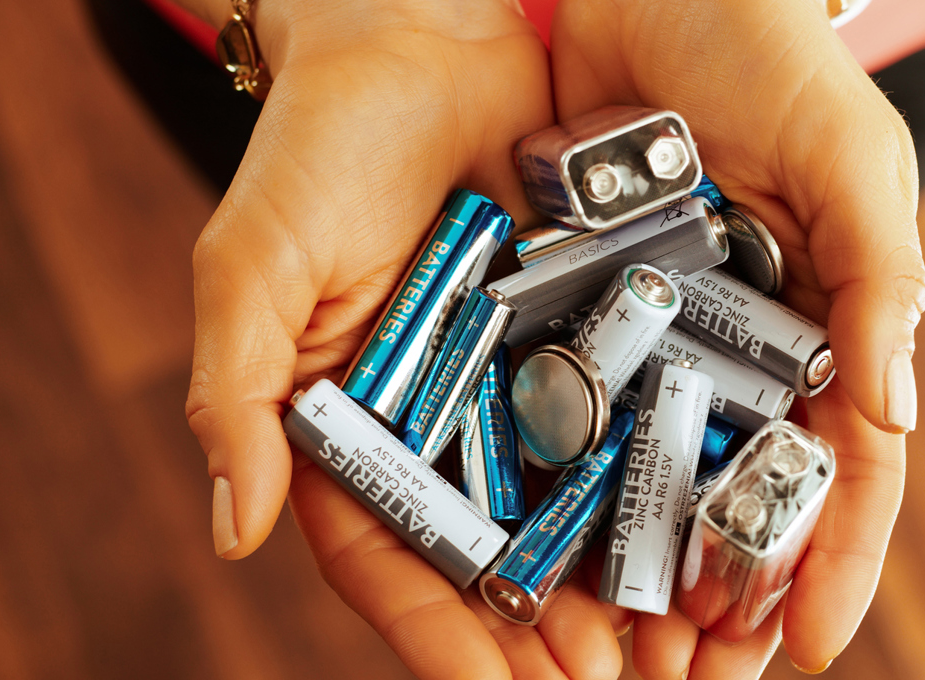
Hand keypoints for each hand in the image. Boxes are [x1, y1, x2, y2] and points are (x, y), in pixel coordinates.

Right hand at [182, 1, 625, 676]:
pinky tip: (692, 535)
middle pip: (482, 558)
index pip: (384, 559)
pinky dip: (648, 488)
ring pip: (558, 512)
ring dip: (603, 587)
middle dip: (536, 635)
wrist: (420, 35)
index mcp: (344, 428)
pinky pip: (617, 427)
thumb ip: (237, 393)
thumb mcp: (255, 265)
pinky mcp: (578, 337)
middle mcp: (431, 425)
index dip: (435, 635)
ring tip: (660, 647)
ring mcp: (509, 388)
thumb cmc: (317, 147)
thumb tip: (233, 527)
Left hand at [551, 0, 923, 675]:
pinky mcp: (559, 304)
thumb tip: (893, 421)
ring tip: (617, 658)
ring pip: (644, 476)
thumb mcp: (848, 154)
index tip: (806, 646)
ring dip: (633, 573)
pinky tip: (536, 558)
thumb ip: (881, 278)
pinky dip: (554, 487)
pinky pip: (557, 407)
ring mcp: (643, 333)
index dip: (833, 561)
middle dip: (720, 595)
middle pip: (735, 497)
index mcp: (817, 324)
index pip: (838, 468)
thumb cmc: (763, 45)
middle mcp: (730, 347)